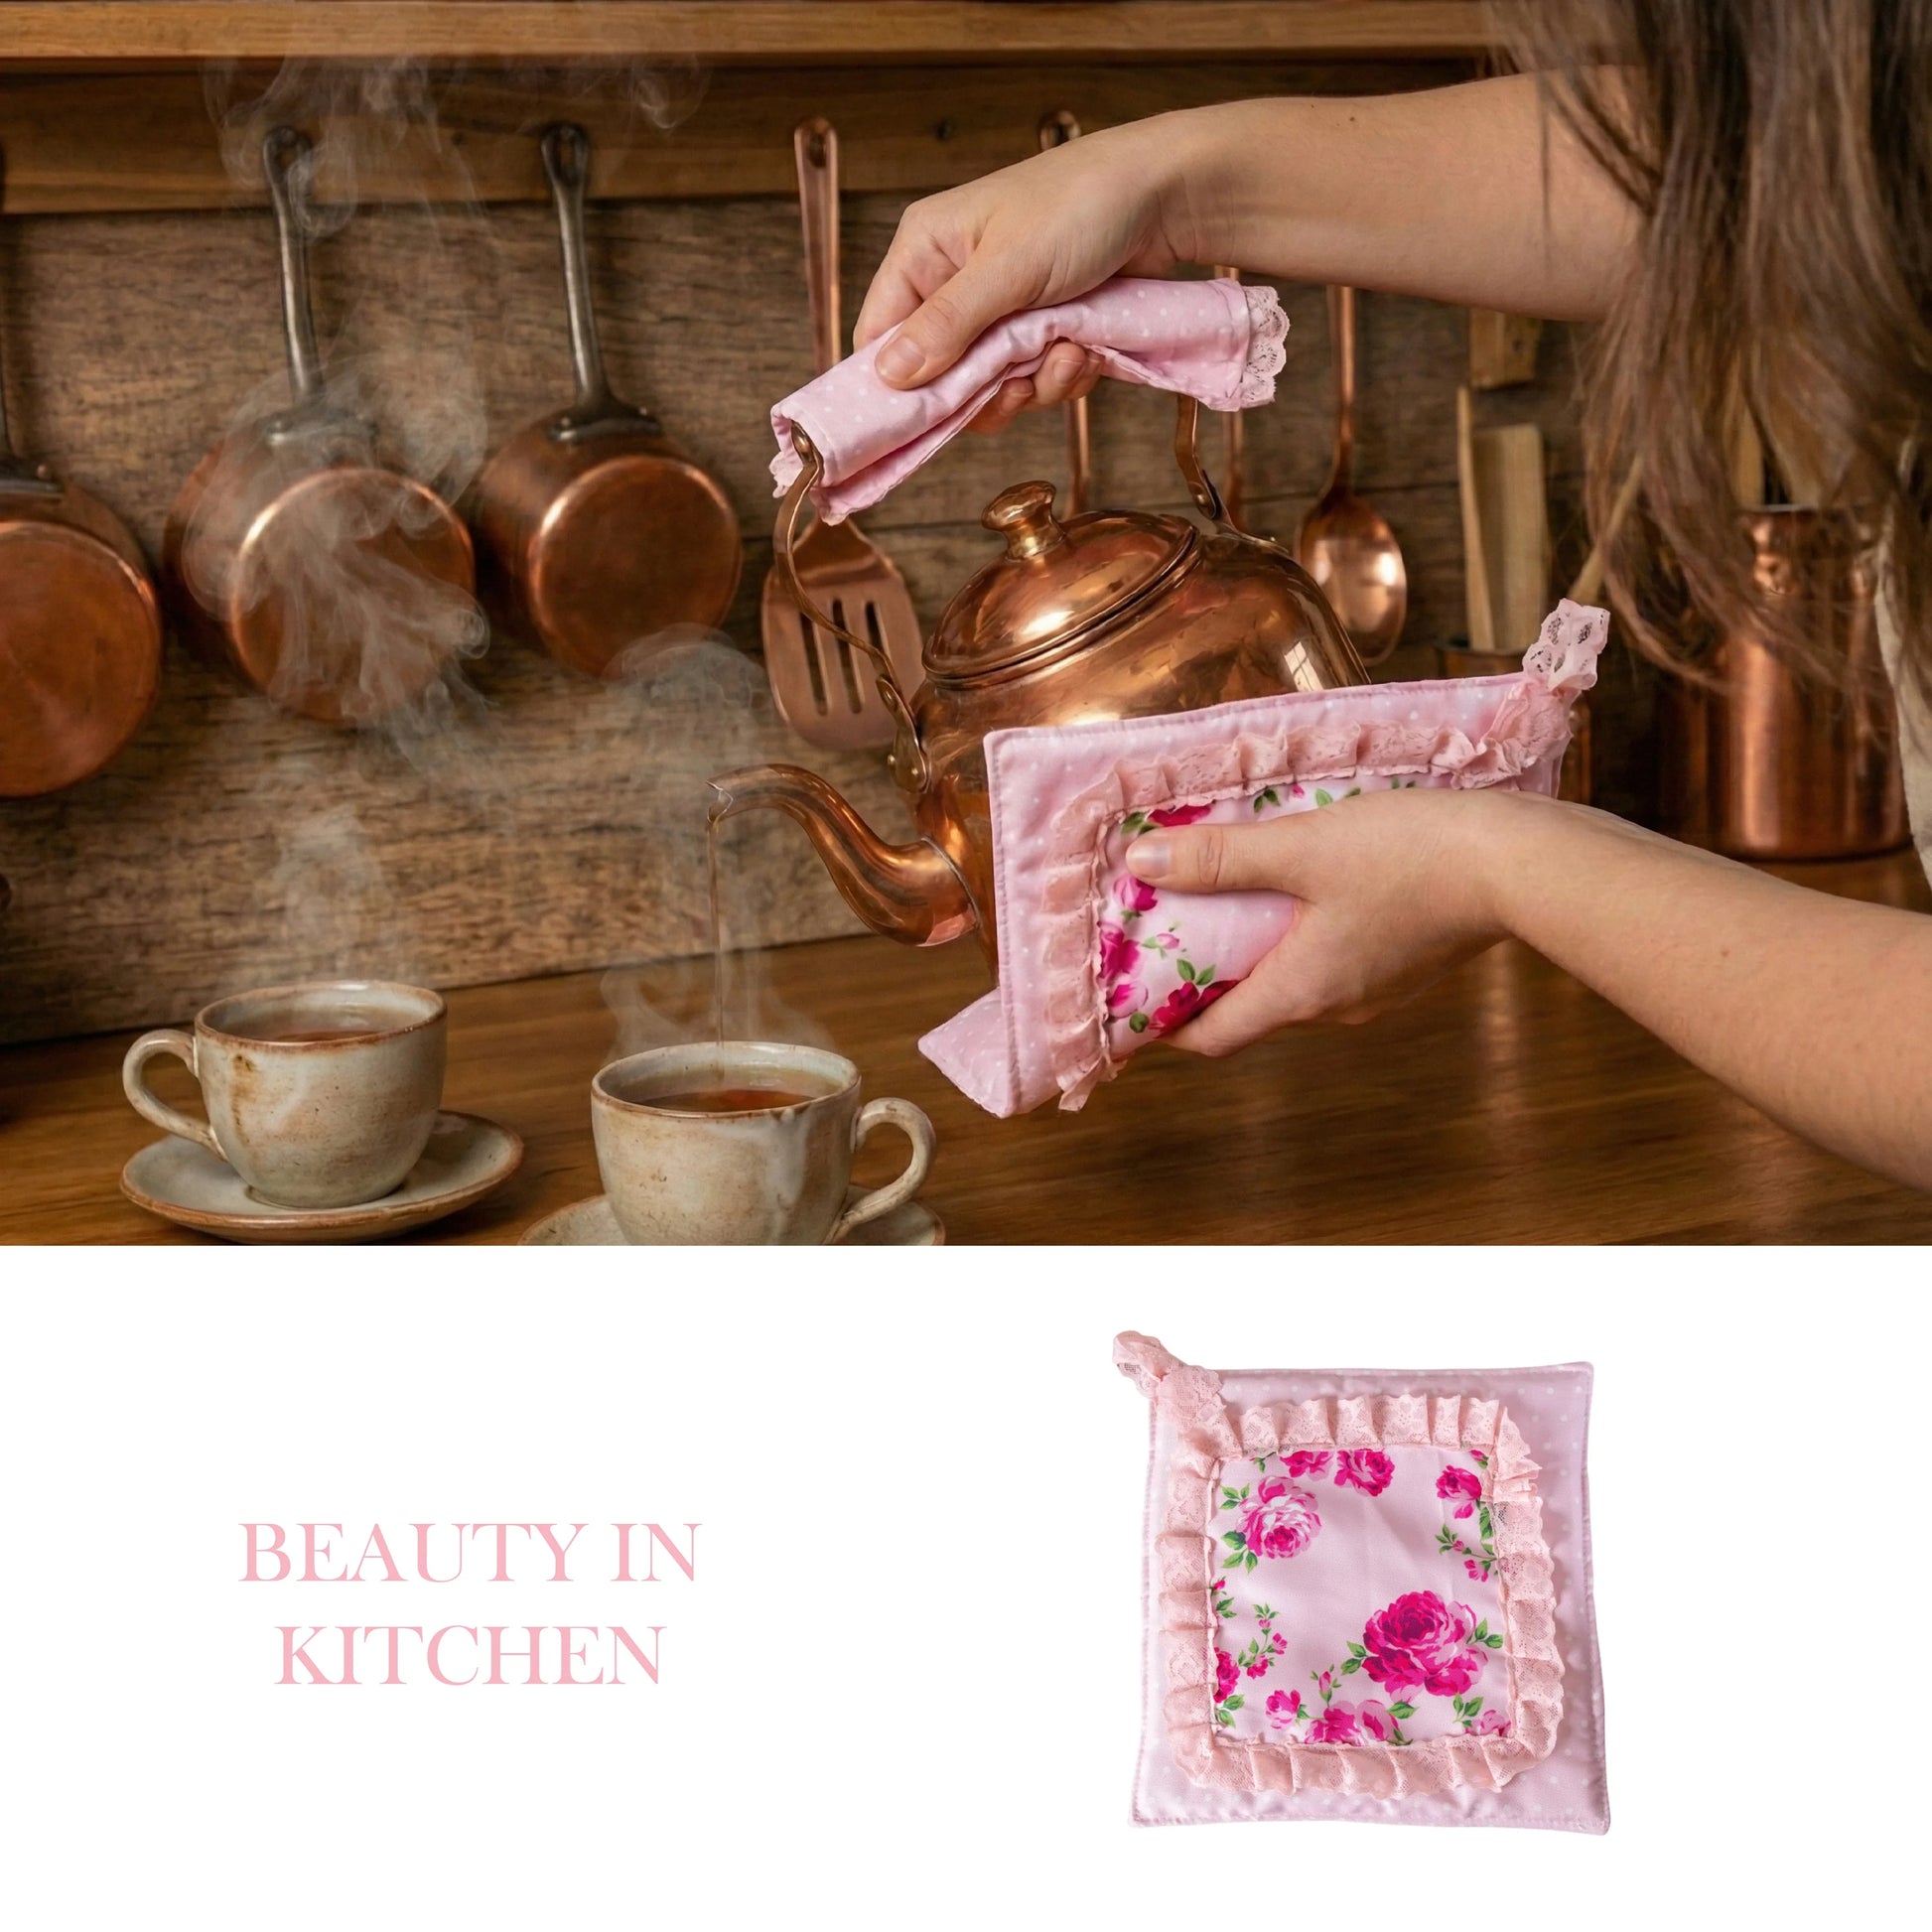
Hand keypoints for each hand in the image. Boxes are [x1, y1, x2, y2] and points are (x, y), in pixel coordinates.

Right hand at [853, 113, 1212, 433]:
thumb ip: (947, 325)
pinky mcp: (1043, 331)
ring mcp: (1001, 311)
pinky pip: (1036, 381)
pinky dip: (1063, 376)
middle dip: (984, 390)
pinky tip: (1088, 350)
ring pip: (992, 386)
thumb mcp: (1008, 268)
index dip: (895, 386)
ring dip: (1035, 386)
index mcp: (927, 252)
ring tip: (1070, 354)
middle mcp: (956, 283)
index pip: (881, 335)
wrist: (1167, 196)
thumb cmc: (1081, 205)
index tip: (921, 423)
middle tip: (1018, 388)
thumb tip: (888, 376)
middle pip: (939, 375)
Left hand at [1123, 788, 1532, 1054]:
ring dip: (1254, 949)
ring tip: (1222, 894)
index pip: (1213, 1037)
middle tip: (1166, 927)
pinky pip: (1332, 959)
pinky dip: (1299, 935)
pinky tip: (1295, 886)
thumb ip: (1221, 858)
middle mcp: (1335, 1008)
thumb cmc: (1410, 856)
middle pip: (1250, 1007)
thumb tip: (1140, 865)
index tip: (1128, 1000)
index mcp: (1301, 993)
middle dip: (1204, 974)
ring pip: (1293, 980)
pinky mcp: (1404, 962)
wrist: (1521, 861)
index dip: (1163, 1026)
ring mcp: (1375, 990)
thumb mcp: (1302, 847)